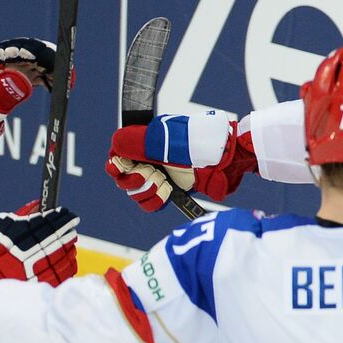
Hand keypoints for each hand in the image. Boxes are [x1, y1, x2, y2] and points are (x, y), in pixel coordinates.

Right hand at [0, 202, 78, 284]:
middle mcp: (36, 252)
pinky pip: (65, 270)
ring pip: (65, 254)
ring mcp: (42, 268)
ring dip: (69, 244)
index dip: (62, 217)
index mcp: (27, 236)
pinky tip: (67, 256)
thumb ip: (24, 214)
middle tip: (72, 223)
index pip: (52, 223)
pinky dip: (69, 262)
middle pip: (60, 238)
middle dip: (67, 229)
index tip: (68, 213)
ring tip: (70, 239)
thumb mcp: (3, 225)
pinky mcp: (46, 281)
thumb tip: (39, 203)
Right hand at [106, 113, 256, 210]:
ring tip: (163, 183)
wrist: (227, 161)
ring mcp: (162, 175)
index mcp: (147, 142)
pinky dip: (155, 201)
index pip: (118, 155)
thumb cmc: (200, 145)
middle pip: (124, 177)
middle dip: (134, 178)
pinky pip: (152, 203)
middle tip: (152, 174)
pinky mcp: (172, 191)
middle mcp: (151, 159)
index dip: (116, 164)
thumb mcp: (166, 140)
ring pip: (137, 193)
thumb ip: (138, 142)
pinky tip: (167, 193)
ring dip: (147, 190)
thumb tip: (115, 144)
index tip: (121, 167)